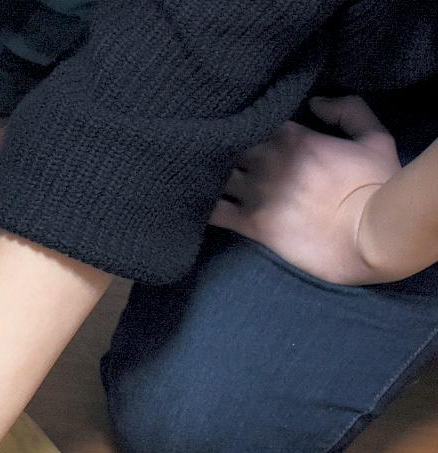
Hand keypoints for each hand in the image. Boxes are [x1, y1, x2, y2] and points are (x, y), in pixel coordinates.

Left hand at [212, 97, 402, 285]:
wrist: (370, 235)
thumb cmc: (376, 185)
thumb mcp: (375, 137)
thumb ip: (348, 110)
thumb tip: (316, 102)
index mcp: (294, 137)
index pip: (257, 121)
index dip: (248, 123)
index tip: (245, 127)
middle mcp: (268, 161)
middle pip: (230, 146)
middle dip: (223, 146)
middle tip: (216, 151)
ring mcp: (257, 193)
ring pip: (217, 175)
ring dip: (208, 173)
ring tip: (198, 173)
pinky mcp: (251, 223)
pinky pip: (213, 212)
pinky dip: (200, 205)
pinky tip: (192, 201)